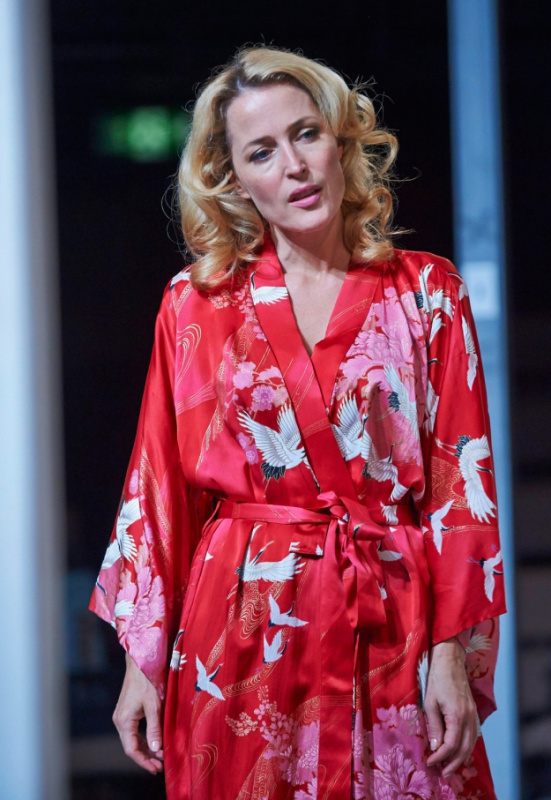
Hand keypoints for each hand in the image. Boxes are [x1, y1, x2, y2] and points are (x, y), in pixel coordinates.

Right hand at [112, 653, 163, 773]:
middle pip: (131, 746)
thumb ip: (154, 727)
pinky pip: (134, 730)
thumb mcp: (154, 705)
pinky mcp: (127, 711)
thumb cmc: (148, 680)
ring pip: (133, 739)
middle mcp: (120, 720)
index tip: (156, 768)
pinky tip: (154, 741)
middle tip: (160, 766)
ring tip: (159, 757)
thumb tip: (156, 749)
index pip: (131, 749)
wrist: (140, 661)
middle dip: (146, 757)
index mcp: (124, 720)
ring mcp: (122, 715)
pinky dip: (144, 738)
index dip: (143, 761)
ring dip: (146, 748)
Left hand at [424, 637, 477, 778]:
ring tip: (450, 767)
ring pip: (471, 743)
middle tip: (442, 773)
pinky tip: (458, 751)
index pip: (450, 745)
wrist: (450, 660)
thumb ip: (435, 726)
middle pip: (464, 748)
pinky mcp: (472, 711)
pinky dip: (466, 746)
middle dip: (453, 764)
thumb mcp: (430, 703)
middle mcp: (469, 717)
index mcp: (457, 715)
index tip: (430, 763)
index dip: (440, 757)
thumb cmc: (437, 679)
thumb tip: (436, 747)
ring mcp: (473, 715)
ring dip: (461, 757)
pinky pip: (472, 735)